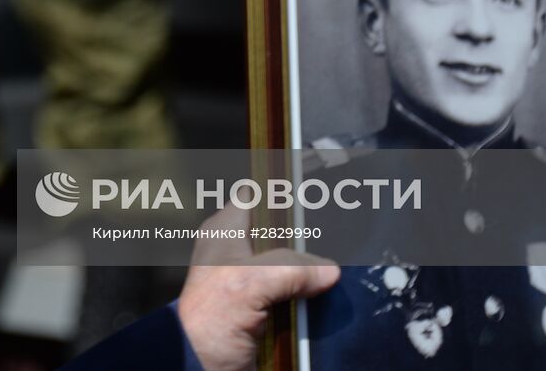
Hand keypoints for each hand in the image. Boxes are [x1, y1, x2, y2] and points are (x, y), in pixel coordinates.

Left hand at [176, 208, 338, 370]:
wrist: (201, 370)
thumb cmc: (209, 321)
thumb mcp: (249, 282)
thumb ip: (290, 268)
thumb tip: (329, 271)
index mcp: (226, 230)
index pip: (259, 195)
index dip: (285, 192)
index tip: (319, 196)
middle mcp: (241, 251)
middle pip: (286, 232)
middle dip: (310, 236)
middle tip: (343, 236)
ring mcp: (256, 282)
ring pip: (297, 265)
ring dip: (316, 271)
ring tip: (343, 267)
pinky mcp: (269, 309)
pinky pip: (300, 294)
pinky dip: (314, 297)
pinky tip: (333, 294)